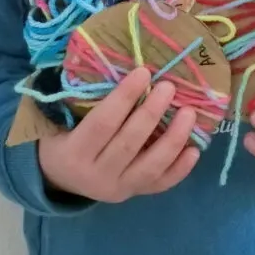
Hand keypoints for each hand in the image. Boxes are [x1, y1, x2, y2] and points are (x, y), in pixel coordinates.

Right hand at [38, 66, 198, 202]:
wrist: (58, 177)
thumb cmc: (62, 133)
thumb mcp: (59, 118)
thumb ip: (81, 97)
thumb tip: (112, 59)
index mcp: (74, 152)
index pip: (102, 124)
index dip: (124, 98)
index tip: (143, 72)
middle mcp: (96, 175)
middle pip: (128, 144)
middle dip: (151, 114)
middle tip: (169, 87)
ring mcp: (117, 189)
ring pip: (149, 167)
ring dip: (173, 139)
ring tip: (190, 113)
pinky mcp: (134, 195)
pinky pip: (160, 184)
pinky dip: (180, 169)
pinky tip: (195, 149)